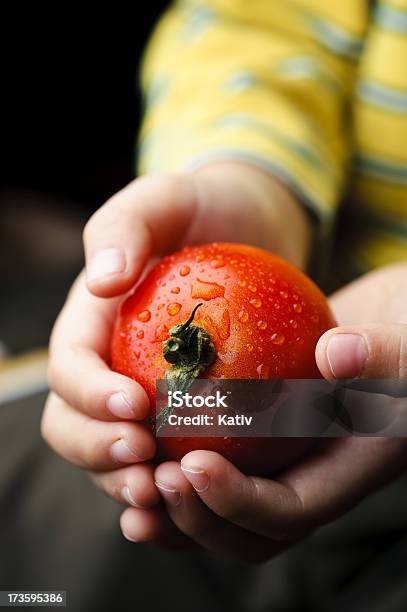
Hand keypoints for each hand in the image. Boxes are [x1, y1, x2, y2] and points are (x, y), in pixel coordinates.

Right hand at [41, 163, 310, 522]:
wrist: (242, 230)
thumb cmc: (199, 211)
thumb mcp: (164, 199)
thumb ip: (126, 227)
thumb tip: (102, 278)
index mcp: (89, 324)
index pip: (68, 369)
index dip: (88, 396)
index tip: (135, 407)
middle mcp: (104, 365)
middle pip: (72, 424)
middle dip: (97, 451)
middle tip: (144, 462)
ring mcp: (137, 392)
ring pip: (110, 452)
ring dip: (125, 481)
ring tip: (164, 494)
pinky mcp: (177, 408)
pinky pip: (162, 455)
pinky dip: (167, 482)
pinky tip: (195, 496)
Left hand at [120, 263, 406, 560]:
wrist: (395, 328)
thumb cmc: (406, 344)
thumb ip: (383, 355)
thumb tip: (336, 353)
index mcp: (345, 473)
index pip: (289, 511)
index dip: (238, 503)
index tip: (192, 464)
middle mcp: (309, 476)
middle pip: (248, 530)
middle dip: (197, 519)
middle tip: (153, 480)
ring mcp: (282, 457)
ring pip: (223, 504)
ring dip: (175, 504)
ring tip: (130, 480)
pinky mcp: (260, 429)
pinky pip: (216, 453)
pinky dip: (175, 455)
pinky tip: (138, 431)